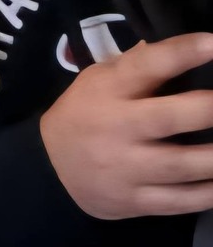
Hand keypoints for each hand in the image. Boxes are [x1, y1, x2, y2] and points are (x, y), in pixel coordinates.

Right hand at [39, 34, 212, 218]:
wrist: (49, 170)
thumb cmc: (87, 114)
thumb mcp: (99, 81)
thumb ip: (139, 65)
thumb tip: (193, 45)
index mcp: (107, 91)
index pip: (145, 66)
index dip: (182, 53)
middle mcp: (116, 128)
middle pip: (169, 118)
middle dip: (210, 110)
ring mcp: (124, 168)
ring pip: (182, 165)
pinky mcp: (133, 201)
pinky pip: (180, 200)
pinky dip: (210, 193)